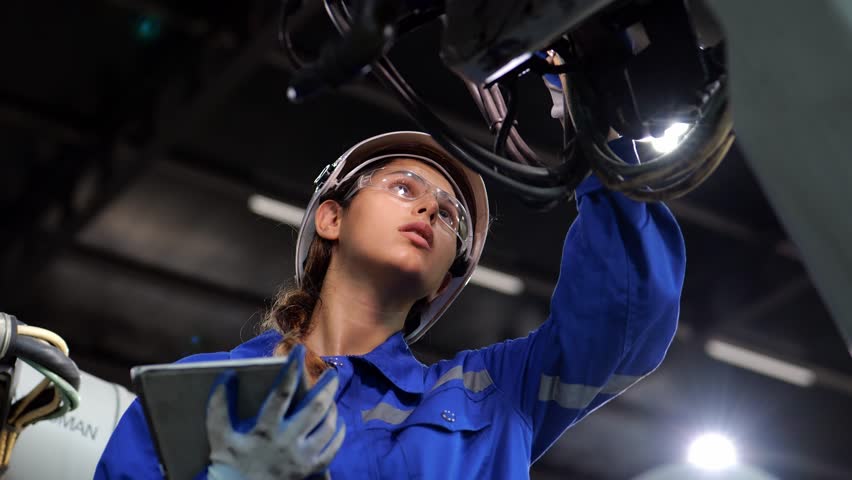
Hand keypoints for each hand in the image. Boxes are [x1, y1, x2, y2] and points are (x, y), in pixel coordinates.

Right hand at [204, 345, 344, 479]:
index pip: (282, 392)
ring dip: (332, 409)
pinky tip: (337, 425)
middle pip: (315, 408)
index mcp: (265, 430)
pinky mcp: (309, 470)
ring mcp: (301, 458)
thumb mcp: (218, 436)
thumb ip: (219, 406)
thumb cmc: (228, 465)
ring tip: (331, 398)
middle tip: (332, 373)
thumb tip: (226, 376)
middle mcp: (287, 442)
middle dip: (327, 387)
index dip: (292, 368)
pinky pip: (331, 451)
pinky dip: (337, 435)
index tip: (299, 350)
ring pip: (327, 427)